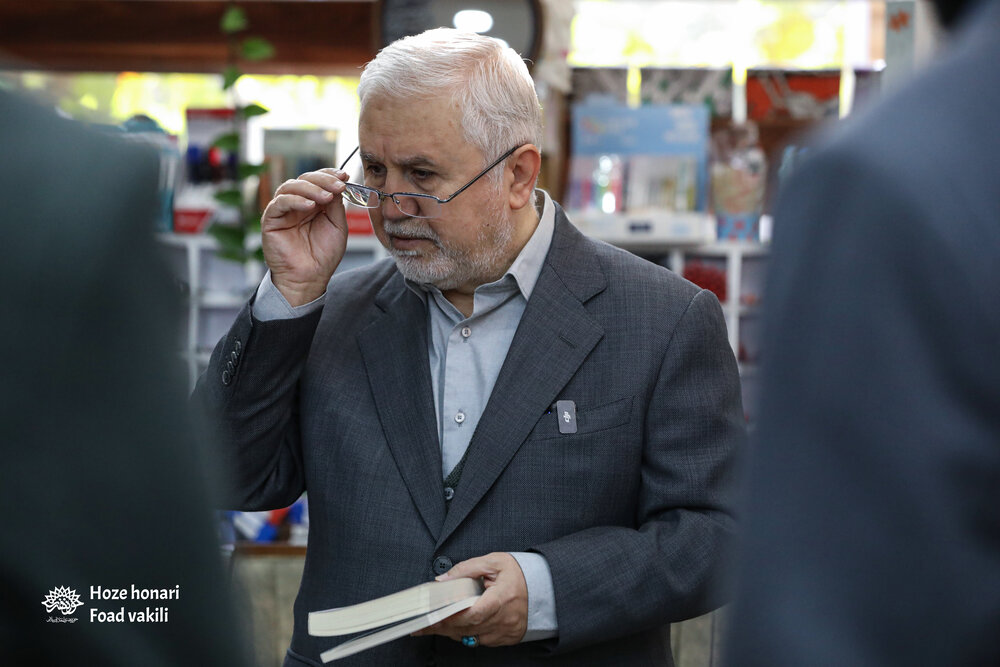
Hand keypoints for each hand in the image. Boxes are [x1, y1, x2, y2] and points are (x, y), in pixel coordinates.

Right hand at [260, 169, 349, 305]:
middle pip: (305, 179)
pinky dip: (295, 200)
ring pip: (291, 186)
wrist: (310, 278)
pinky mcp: (271, 220)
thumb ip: (336, 205)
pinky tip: (309, 206)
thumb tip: (337, 184)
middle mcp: (297, 204)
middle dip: (323, 180)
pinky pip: (279, 202)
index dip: (330, 175)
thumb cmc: (323, 256)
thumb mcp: (337, 226)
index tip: (344, 176)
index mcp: (313, 203)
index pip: (318, 181)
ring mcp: (283, 210)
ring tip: (326, 197)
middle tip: (338, 186)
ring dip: (311, 188)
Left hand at [412, 552, 527, 646]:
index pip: (473, 614)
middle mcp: (505, 619)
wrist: (546, 587)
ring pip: (473, 637)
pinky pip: (482, 641)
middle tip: (423, 624)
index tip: (433, 616)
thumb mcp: (494, 562)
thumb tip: (444, 579)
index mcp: (502, 598)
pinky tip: (457, 627)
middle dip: (444, 627)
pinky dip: (468, 634)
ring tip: (434, 625)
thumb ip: (467, 568)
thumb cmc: (520, 573)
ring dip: (453, 632)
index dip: (452, 617)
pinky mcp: (507, 638)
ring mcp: (506, 631)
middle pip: (468, 628)